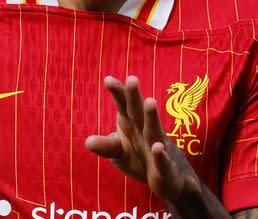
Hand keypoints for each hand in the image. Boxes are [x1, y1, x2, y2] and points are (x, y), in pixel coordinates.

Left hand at [85, 75, 201, 202]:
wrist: (169, 179)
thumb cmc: (139, 158)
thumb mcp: (118, 151)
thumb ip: (105, 145)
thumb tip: (88, 141)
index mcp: (132, 123)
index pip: (124, 104)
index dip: (118, 92)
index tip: (108, 79)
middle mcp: (145, 131)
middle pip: (138, 111)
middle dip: (135, 96)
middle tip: (132, 78)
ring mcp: (157, 147)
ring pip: (153, 129)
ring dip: (152, 116)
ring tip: (150, 101)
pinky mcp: (165, 168)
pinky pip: (162, 161)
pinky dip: (160, 155)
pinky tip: (157, 148)